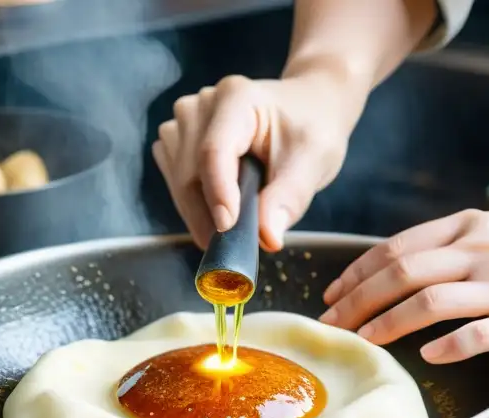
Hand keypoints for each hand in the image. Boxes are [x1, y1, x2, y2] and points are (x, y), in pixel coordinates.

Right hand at [152, 72, 361, 250]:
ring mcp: (186, 121)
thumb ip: (290, 197)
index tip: (227, 230)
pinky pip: (174, 181)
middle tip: (234, 249)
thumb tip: (268, 238)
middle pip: (189, 171)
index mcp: (236, 98)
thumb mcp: (314, 160)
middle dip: (208, 215)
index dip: (218, 193)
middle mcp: (202, 104)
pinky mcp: (178, 139)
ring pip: (178, 180)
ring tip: (235, 227)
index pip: (214, 151)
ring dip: (199, 213)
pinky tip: (221, 208)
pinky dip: (193, 204)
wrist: (306, 107)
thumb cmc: (311, 128)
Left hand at [319, 210, 488, 376]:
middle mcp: (488, 249)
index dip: (357, 273)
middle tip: (332, 325)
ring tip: (363, 342)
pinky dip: (446, 347)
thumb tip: (378, 280)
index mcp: (472, 227)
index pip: (399, 246)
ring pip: (432, 300)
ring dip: (389, 323)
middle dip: (359, 300)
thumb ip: (444, 255)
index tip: (330, 296)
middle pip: (406, 271)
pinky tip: (426, 357)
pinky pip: (476, 334)